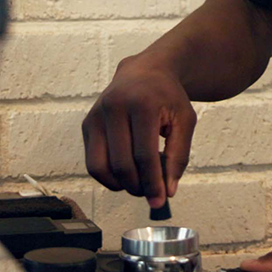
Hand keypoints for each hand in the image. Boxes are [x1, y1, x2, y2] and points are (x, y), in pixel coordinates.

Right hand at [82, 55, 195, 207]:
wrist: (146, 71)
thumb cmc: (167, 96)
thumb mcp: (184, 120)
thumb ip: (179, 156)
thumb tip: (168, 191)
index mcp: (141, 104)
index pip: (144, 155)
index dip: (152, 182)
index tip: (160, 200)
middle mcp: (113, 107)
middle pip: (121, 164)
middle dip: (137, 186)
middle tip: (151, 193)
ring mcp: (96, 115)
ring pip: (99, 167)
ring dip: (119, 185)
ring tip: (139, 184)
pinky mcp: (87, 124)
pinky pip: (92, 162)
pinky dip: (107, 176)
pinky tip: (125, 174)